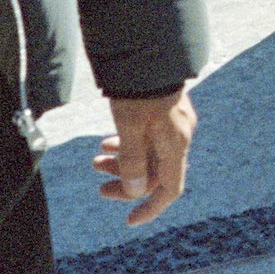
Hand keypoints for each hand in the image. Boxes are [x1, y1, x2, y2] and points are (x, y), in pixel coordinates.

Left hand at [95, 85, 196, 226]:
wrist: (148, 53)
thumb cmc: (139, 90)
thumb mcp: (130, 127)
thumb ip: (132, 162)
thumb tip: (134, 192)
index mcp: (175, 144)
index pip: (169, 189)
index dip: (151, 208)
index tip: (130, 220)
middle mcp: (179, 137)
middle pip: (154, 173)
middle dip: (126, 183)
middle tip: (100, 188)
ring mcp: (174, 124)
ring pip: (148, 155)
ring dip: (122, 162)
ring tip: (95, 161)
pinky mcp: (165, 112)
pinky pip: (148, 139)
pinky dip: (128, 145)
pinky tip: (107, 143)